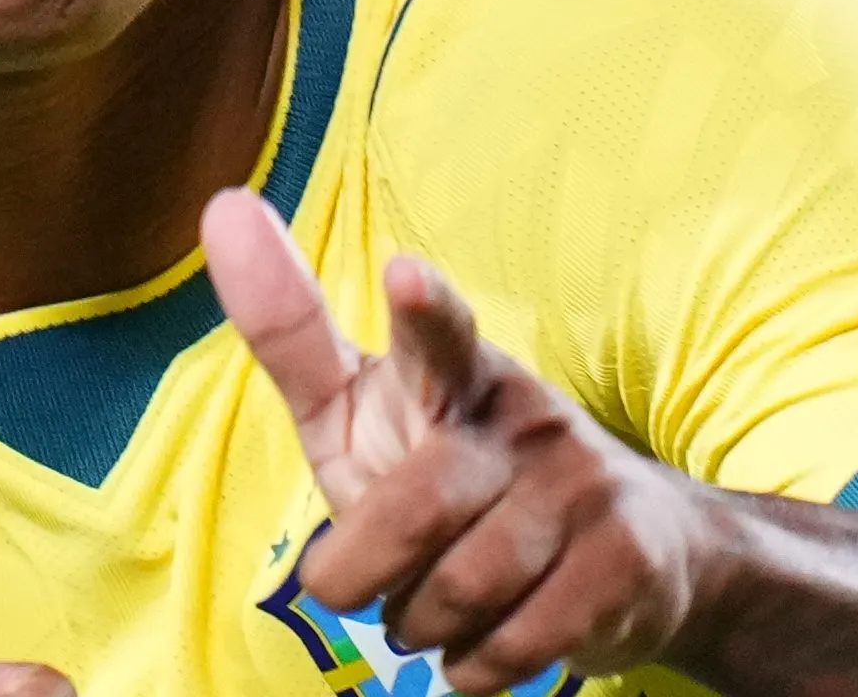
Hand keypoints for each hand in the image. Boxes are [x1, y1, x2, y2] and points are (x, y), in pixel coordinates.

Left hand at [202, 190, 714, 694]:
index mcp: (455, 371)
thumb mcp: (364, 405)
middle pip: (415, 508)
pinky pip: (514, 645)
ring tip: (428, 607)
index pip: (436, 332)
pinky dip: (472, 667)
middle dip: (361, 570)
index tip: (404, 275)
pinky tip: (479, 646)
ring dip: (418, 624)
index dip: (421, 309)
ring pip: (461, 590)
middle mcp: (524, 417)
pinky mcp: (625, 561)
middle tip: (352, 587)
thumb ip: (292, 333)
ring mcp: (583, 487)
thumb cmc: (456, 471)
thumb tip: (222, 207)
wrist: (635, 554)